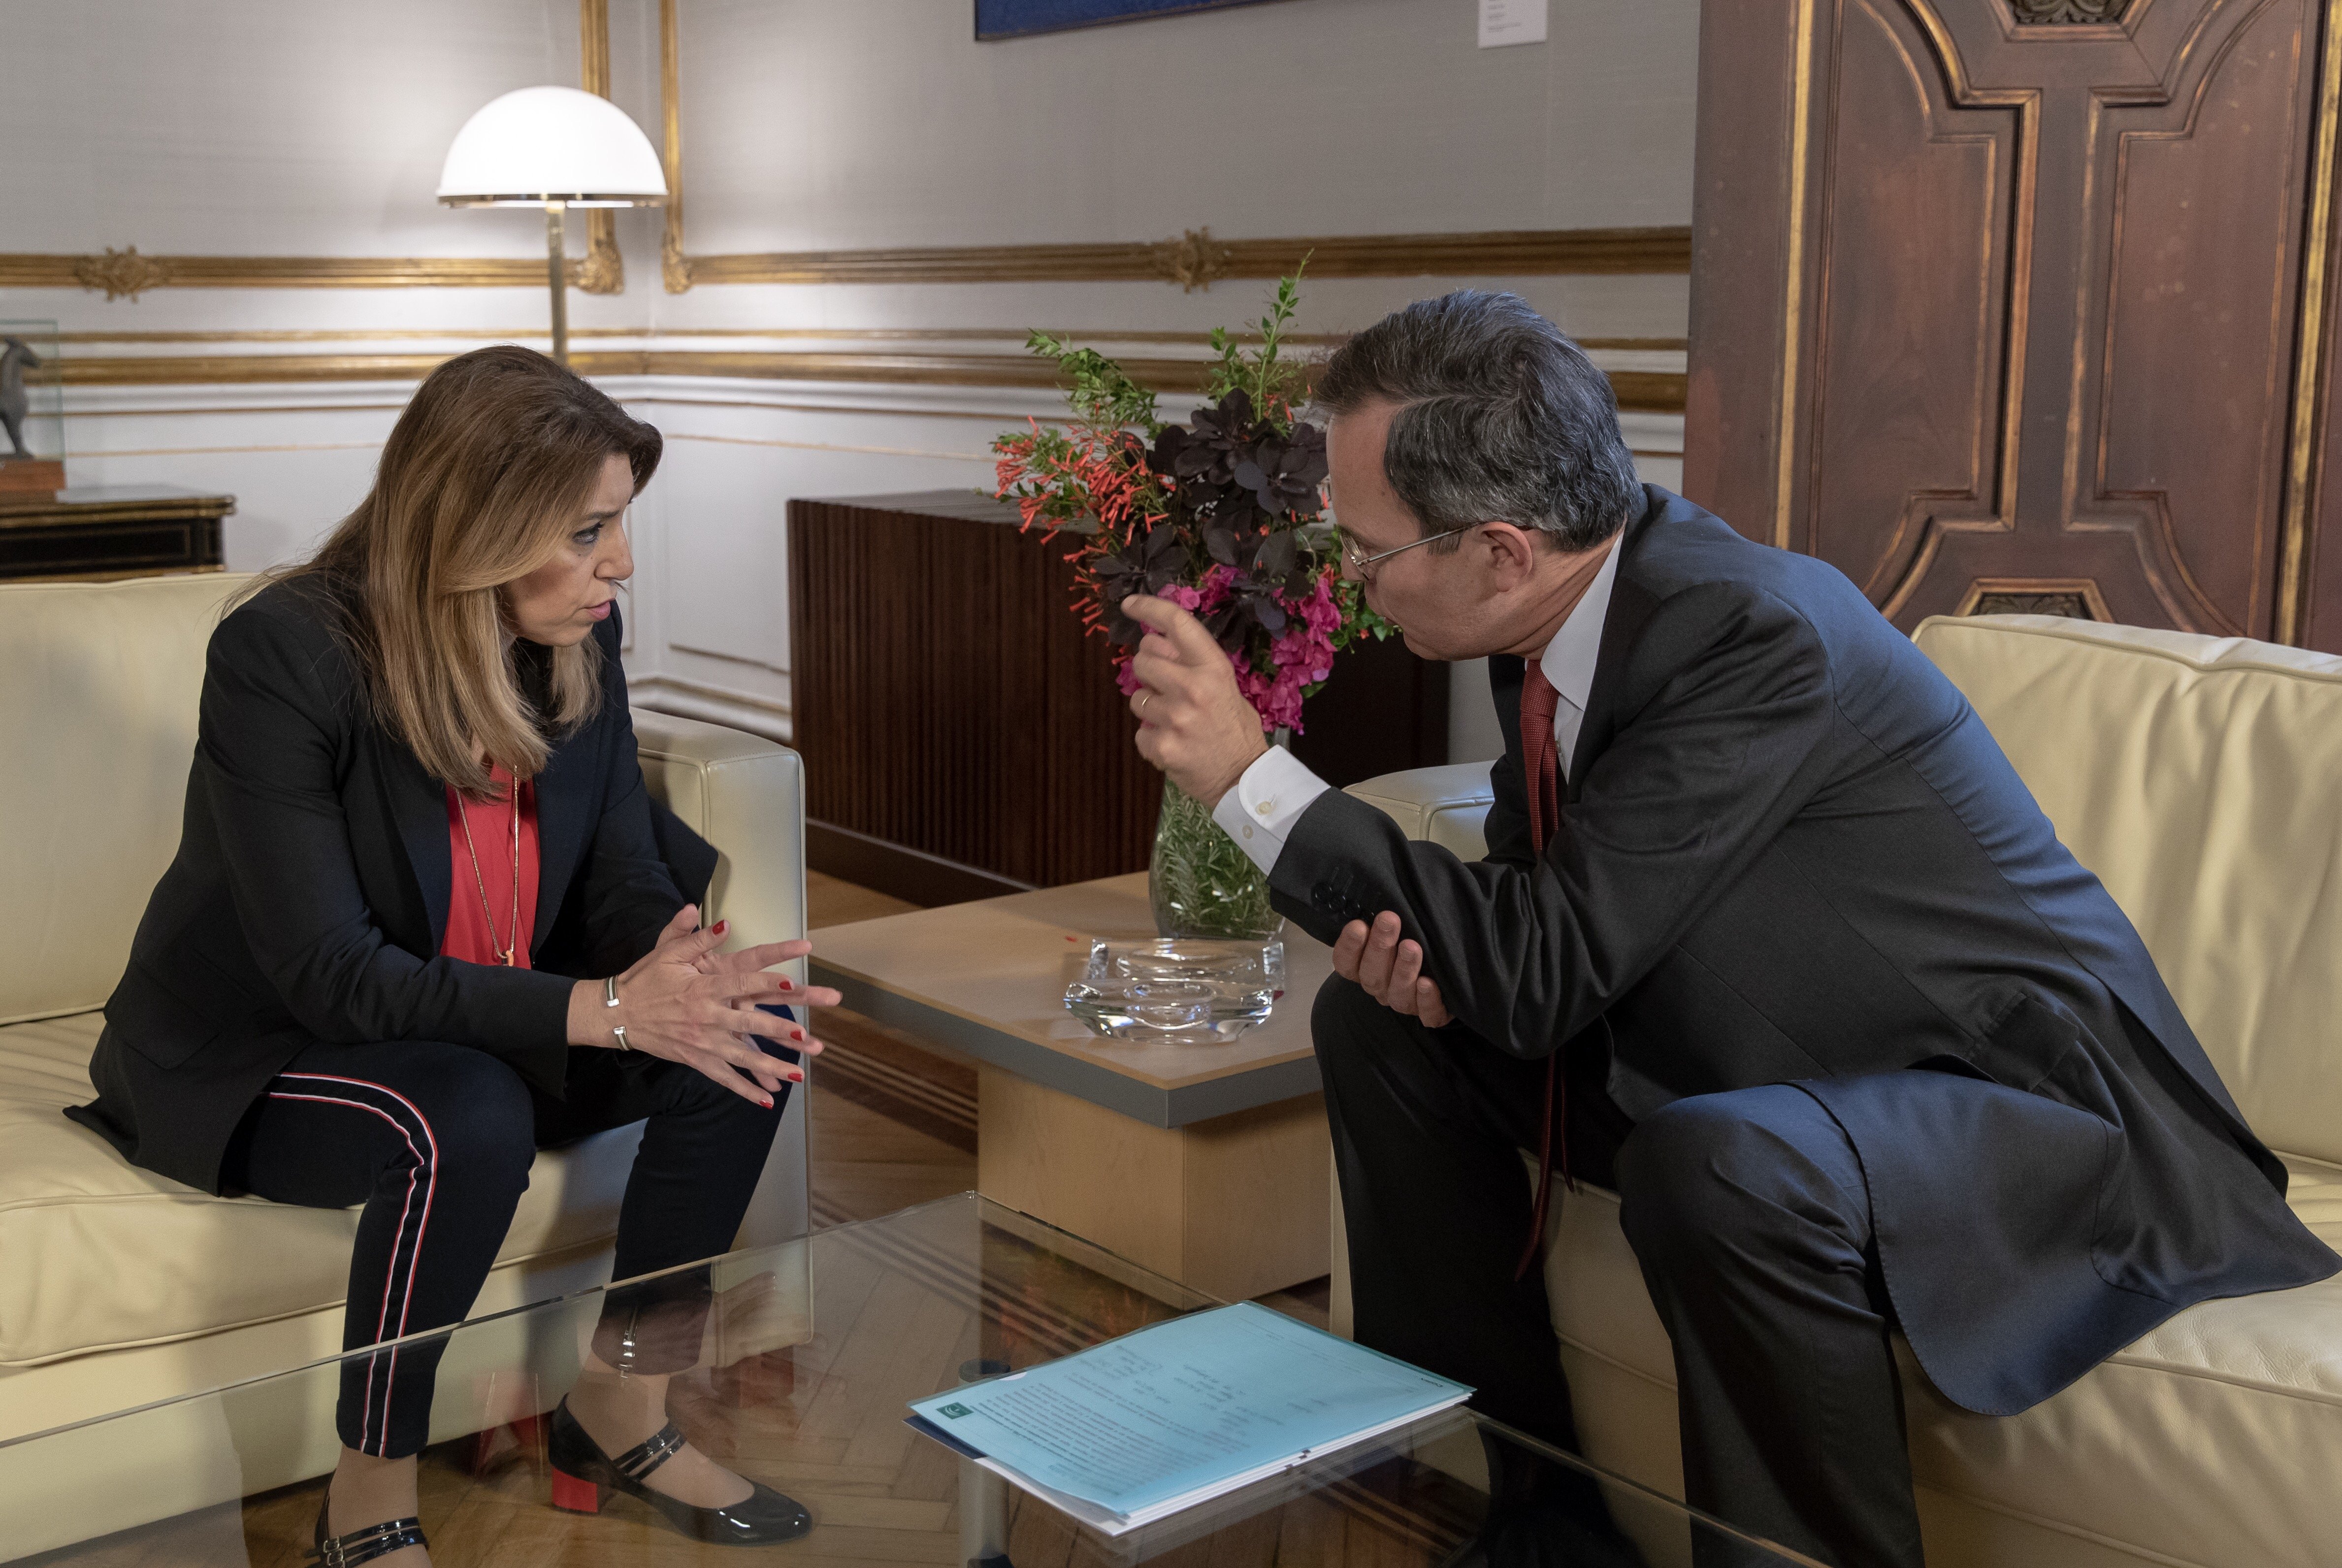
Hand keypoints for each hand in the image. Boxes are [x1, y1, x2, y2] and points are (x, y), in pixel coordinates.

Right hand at [567, 905, 841, 1106]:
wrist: (617, 1015)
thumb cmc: (645, 979)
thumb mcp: (667, 952)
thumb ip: (696, 938)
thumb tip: (723, 924)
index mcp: (702, 988)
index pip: (741, 983)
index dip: (767, 982)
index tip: (792, 982)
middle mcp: (706, 1017)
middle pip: (750, 1023)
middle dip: (780, 1030)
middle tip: (807, 1036)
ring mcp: (702, 1043)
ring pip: (742, 1057)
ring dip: (772, 1067)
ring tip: (799, 1074)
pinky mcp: (696, 1060)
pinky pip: (724, 1078)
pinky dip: (745, 1090)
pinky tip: (767, 1099)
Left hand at [1122, 594, 1268, 805]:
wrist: (1244, 780)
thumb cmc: (1236, 730)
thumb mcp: (1226, 687)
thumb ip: (1194, 665)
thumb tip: (1156, 644)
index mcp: (1213, 668)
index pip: (1176, 623)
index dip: (1148, 607)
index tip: (1130, 604)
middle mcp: (1193, 687)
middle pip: (1143, 659)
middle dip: (1148, 670)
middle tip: (1166, 686)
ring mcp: (1175, 717)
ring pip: (1137, 697)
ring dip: (1150, 707)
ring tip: (1176, 721)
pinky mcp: (1161, 745)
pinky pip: (1140, 732)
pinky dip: (1152, 738)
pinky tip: (1174, 744)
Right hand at [1333, 911, 1451, 1027]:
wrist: (1450, 970)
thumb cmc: (1417, 938)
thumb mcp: (1401, 925)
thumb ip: (1386, 918)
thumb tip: (1384, 897)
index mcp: (1365, 967)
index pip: (1346, 963)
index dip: (1349, 947)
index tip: (1358, 925)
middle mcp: (1382, 987)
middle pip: (1372, 976)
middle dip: (1379, 947)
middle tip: (1389, 921)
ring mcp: (1405, 1002)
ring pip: (1397, 994)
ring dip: (1403, 970)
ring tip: (1412, 947)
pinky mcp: (1433, 1014)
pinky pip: (1427, 1015)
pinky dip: (1427, 1001)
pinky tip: (1428, 983)